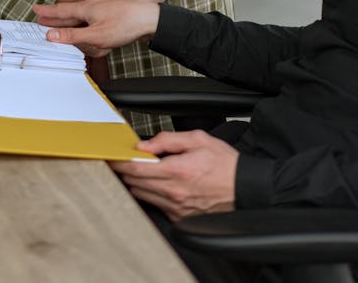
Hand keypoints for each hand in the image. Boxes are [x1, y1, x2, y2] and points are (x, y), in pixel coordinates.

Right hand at [33, 0, 159, 55]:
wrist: (149, 18)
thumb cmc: (125, 24)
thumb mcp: (96, 35)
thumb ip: (72, 36)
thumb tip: (51, 35)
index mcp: (85, 9)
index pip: (60, 11)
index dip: (47, 12)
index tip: (35, 9)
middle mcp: (91, 7)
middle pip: (69, 15)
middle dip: (56, 20)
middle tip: (42, 20)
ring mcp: (100, 11)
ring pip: (82, 22)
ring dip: (75, 29)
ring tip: (67, 31)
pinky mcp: (109, 17)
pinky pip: (93, 26)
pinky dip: (89, 33)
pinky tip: (91, 37)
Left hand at [111, 130, 237, 220]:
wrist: (244, 188)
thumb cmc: (224, 163)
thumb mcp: (198, 139)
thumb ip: (168, 140)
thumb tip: (145, 145)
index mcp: (177, 171)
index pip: (137, 168)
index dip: (120, 162)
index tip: (113, 156)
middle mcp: (174, 193)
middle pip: (135, 183)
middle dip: (126, 171)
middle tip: (123, 160)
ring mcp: (175, 208)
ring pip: (142, 195)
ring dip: (136, 182)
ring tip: (140, 169)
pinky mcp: (178, 217)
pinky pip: (155, 204)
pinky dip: (150, 193)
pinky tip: (156, 183)